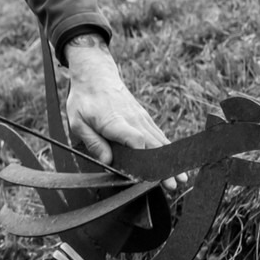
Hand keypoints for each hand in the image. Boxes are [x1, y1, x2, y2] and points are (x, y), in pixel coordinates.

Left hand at [61, 35, 174, 191]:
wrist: (96, 75)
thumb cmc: (84, 99)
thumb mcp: (78, 122)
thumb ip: (93, 142)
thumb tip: (107, 161)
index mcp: (115, 122)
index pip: (135, 139)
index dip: (142, 156)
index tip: (146, 173)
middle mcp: (134, 120)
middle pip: (153, 145)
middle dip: (163, 167)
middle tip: (172, 184)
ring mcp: (142, 118)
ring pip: (160, 141)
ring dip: (170, 160)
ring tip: (181, 178)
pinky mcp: (144, 118)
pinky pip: (159, 135)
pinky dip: (168, 149)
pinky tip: (175, 161)